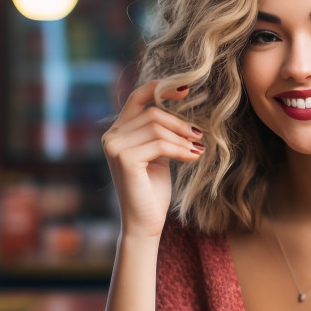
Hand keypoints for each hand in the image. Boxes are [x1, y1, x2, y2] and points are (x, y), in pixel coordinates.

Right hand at [101, 81, 201, 239]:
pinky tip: (193, 157)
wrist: (145, 222)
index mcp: (117, 131)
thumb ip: (160, 133)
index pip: (137, 98)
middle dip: (179, 122)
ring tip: (198, 148)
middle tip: (199, 135)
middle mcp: (111, 136)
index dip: (160, 88)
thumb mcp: (157, 155)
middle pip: (152, 113)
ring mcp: (115, 146)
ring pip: (157, 127)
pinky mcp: (124, 159)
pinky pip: (160, 144)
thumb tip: (180, 111)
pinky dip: (181, 149)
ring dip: (182, 137)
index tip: (186, 90)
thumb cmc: (153, 190)